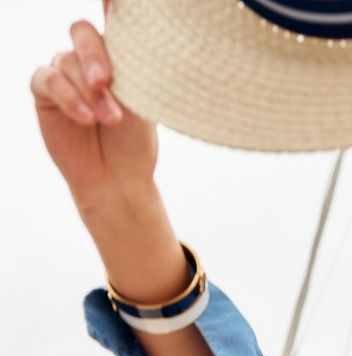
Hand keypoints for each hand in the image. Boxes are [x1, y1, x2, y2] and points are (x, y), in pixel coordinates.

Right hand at [30, 12, 157, 211]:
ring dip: (89, 92)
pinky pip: (49, 80)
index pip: (111, 12)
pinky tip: (86, 118)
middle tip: (107, 83)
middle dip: (95, 56)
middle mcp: (88, 56)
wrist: (119, 179)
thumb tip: (121, 18)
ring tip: (110, 120)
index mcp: (117, 52)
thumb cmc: (136, 141)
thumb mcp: (142, 99)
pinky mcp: (45, 91)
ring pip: (68, 61)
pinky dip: (69, 97)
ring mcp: (64, 71)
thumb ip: (134, 62)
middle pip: (82, 32)